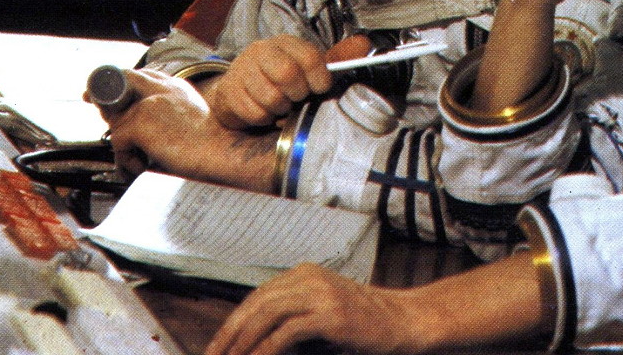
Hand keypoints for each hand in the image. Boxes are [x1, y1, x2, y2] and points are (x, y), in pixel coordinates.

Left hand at [103, 69, 277, 191]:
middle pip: (118, 88)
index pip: (138, 77)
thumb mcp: (189, 120)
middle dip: (106, 106)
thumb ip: (165, 115)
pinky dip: (127, 160)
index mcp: (176, 86)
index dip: (118, 86)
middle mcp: (162, 89)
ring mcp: (150, 103)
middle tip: (107, 122)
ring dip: (125, 148)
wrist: (222, 155)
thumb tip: (134, 124)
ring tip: (141, 163)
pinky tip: (145, 166)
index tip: (100, 97)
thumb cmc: (211, 147)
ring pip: (117, 123)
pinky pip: (118, 142)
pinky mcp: (141, 122)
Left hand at [204, 264, 423, 354]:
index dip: (233, 323)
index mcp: (305, 274)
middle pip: (256, 303)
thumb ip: (291, 321)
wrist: (405, 322)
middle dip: (230, 333)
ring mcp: (321, 294)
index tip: (217, 347)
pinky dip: (267, 348)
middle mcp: (310, 278)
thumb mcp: (323, 315)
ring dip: (243, 341)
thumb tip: (253, 343)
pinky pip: (287, 331)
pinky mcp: (331, 315)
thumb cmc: (364, 324)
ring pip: (266, 313)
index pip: (257, 296)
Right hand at [205, 35, 372, 129]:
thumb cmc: (281, 81)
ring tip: (280, 105)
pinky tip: (264, 112)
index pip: (309, 56)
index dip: (320, 78)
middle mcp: (261, 51)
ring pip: (271, 97)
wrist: (240, 92)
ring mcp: (242, 70)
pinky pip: (255, 113)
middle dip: (297, 94)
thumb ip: (336, 59)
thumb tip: (364, 44)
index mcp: (285, 43)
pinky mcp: (228, 92)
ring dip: (281, 109)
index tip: (320, 88)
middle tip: (296, 98)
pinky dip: (264, 119)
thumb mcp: (309, 68)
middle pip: (288, 74)